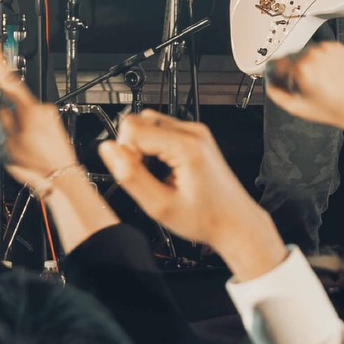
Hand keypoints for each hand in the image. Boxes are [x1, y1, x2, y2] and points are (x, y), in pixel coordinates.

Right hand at [0, 39, 78, 188]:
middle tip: (6, 137)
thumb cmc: (36, 165)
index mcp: (29, 110)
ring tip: (19, 149)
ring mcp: (49, 115)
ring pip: (22, 114)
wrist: (61, 178)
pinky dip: (24, 131)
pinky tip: (26, 148)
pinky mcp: (52, 123)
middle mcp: (42, 108)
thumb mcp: (6, 144)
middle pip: (13, 100)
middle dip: (5, 113)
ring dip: (15, 126)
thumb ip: (0, 120)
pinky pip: (31, 122)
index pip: (8, 80)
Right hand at [100, 112, 283, 280]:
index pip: (131, 127)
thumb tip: (108, 150)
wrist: (235, 222)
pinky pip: (162, 131)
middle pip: (139, 121)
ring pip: (149, 124)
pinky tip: (166, 171)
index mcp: (186, 145)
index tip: (138, 174)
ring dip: (144, 147)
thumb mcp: (159, 206)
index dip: (125, 152)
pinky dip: (156, 148)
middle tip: (148, 177)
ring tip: (157, 175)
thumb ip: (129, 176)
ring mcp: (196, 132)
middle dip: (133, 148)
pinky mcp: (196, 136)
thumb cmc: (206, 218)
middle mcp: (193, 131)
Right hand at [265, 39, 343, 134]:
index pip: (276, 63)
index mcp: (300, 68)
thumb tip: (268, 82)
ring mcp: (326, 49)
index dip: (273, 72)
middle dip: (291, 69)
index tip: (275, 76)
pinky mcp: (336, 46)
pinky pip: (320, 50)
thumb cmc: (332, 109)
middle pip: (290, 57)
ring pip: (305, 52)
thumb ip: (275, 93)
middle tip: (300, 84)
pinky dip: (319, 59)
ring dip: (306, 63)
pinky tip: (326, 73)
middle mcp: (312, 54)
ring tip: (317, 80)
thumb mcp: (297, 108)